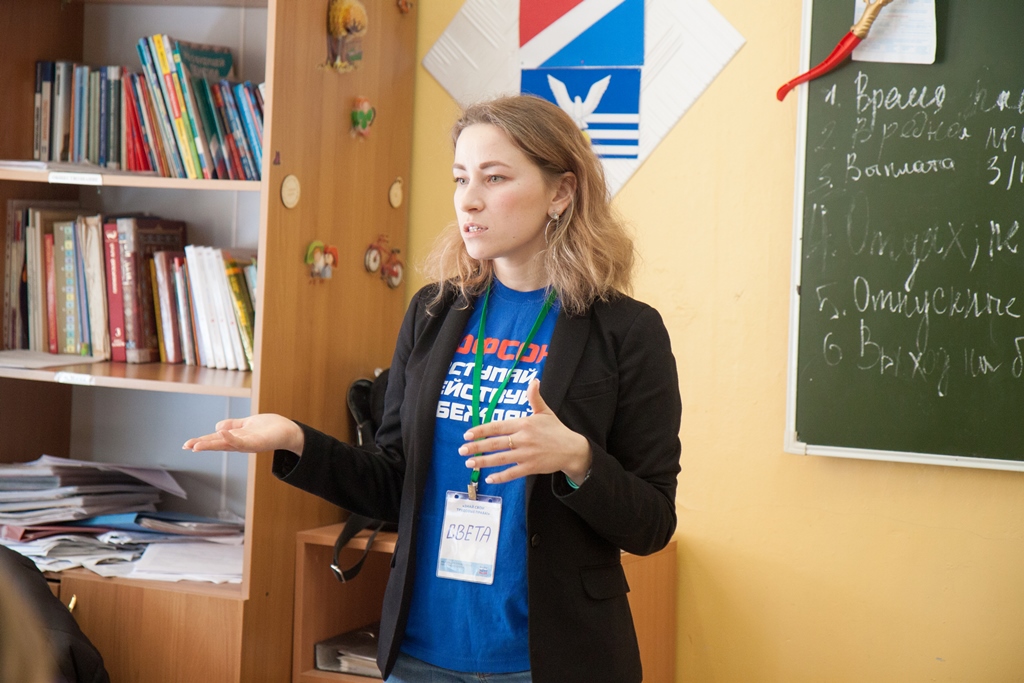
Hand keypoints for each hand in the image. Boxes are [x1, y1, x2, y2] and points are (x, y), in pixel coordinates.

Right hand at [182, 413, 304, 454]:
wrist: (290, 432)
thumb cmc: (270, 428)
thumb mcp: (247, 424)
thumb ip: (233, 425)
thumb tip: (217, 426)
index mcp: (236, 438)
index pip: (216, 439)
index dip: (202, 441)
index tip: (186, 444)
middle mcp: (240, 443)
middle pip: (217, 444)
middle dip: (202, 445)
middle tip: (186, 447)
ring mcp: (248, 444)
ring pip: (226, 445)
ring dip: (211, 444)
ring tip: (196, 445)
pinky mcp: (257, 443)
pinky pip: (241, 441)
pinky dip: (230, 437)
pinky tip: (220, 432)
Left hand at [459, 379, 591, 484]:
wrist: (572, 449)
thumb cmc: (556, 430)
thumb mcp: (545, 412)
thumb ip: (535, 397)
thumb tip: (534, 380)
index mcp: (524, 424)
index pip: (498, 426)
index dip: (481, 430)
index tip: (468, 434)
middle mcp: (523, 439)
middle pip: (495, 443)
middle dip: (476, 447)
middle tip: (462, 450)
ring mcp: (526, 454)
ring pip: (500, 459)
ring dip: (483, 462)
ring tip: (469, 463)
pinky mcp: (531, 467)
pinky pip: (512, 473)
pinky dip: (500, 476)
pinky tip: (489, 478)